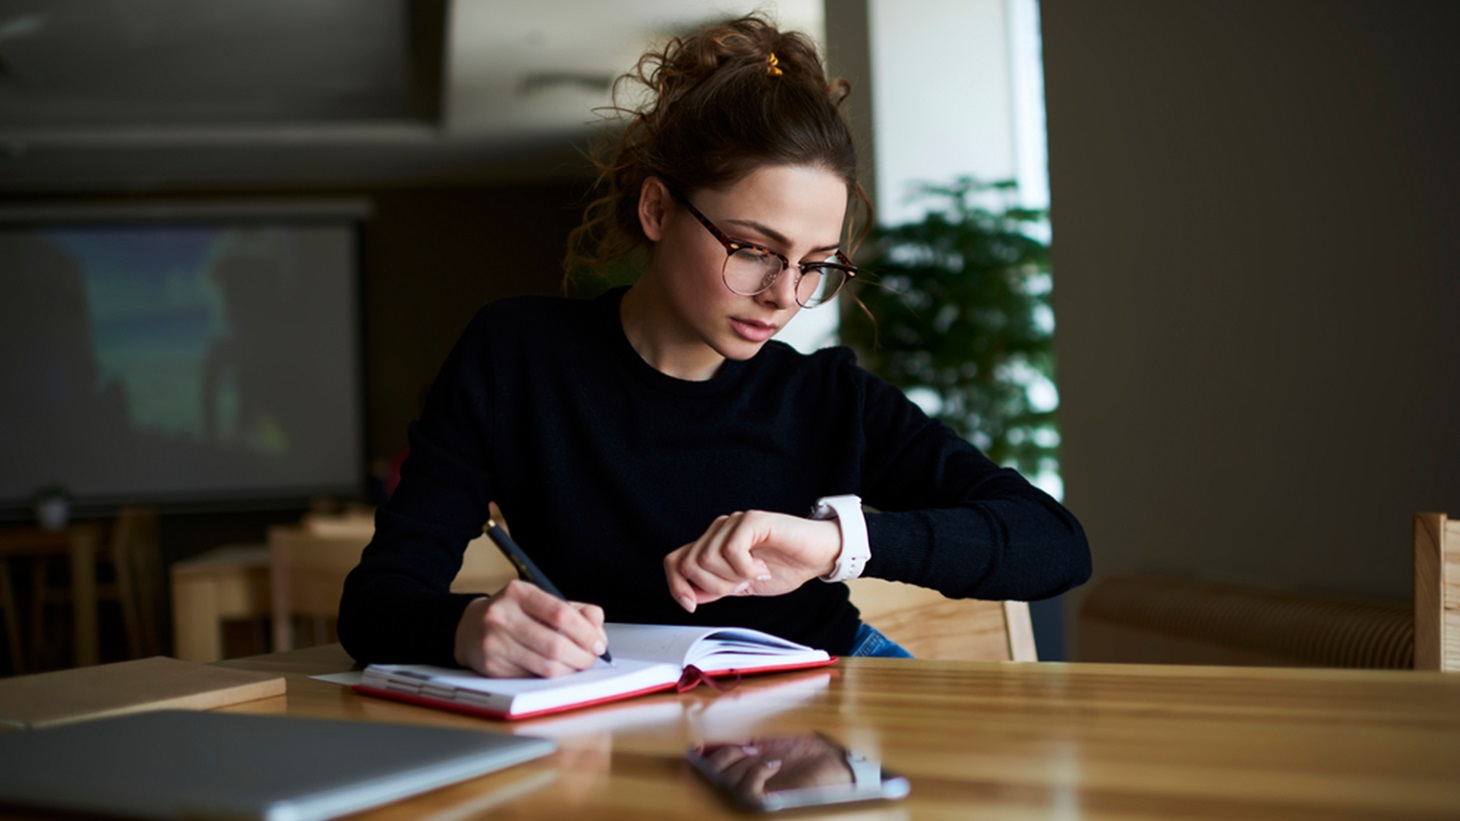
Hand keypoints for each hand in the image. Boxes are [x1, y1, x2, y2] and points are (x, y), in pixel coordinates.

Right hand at [453, 579, 607, 677]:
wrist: (471, 628)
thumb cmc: (516, 615)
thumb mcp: (543, 602)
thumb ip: (576, 611)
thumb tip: (597, 628)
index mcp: (518, 592)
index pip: (560, 613)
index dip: (586, 633)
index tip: (598, 644)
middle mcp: (501, 615)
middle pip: (555, 644)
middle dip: (581, 657)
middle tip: (591, 660)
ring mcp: (493, 642)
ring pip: (545, 666)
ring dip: (569, 670)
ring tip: (576, 666)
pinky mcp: (491, 666)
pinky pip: (532, 677)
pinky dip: (550, 677)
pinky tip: (554, 669)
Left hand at [663, 510, 840, 612]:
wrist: (818, 556)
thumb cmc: (785, 567)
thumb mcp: (742, 586)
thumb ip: (716, 588)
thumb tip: (689, 596)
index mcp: (714, 545)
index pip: (675, 561)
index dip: (675, 586)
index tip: (691, 606)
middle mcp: (719, 530)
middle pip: (689, 563)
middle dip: (714, 586)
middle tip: (742, 586)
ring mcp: (735, 523)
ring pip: (707, 558)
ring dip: (732, 577)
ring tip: (755, 575)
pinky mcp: (753, 520)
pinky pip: (732, 550)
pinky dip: (746, 568)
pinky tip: (761, 568)